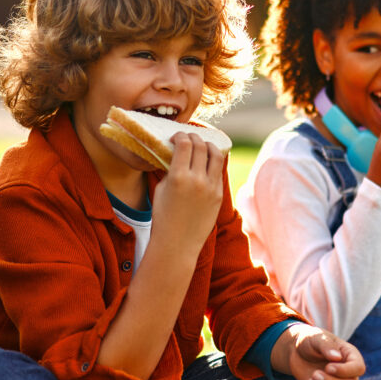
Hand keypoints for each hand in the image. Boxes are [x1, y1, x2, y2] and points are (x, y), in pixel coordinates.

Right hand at [150, 133, 224, 254]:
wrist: (177, 243)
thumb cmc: (163, 216)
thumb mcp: (161, 189)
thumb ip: (170, 169)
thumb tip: (177, 154)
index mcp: (178, 176)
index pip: (184, 144)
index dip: (180, 135)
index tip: (176, 137)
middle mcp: (197, 179)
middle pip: (200, 145)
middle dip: (193, 137)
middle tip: (188, 138)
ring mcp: (211, 187)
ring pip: (215, 155)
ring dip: (208, 145)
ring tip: (203, 145)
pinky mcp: (218, 195)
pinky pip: (218, 171)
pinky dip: (213, 162)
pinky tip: (208, 161)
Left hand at [274, 324, 364, 379]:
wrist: (297, 352)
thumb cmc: (309, 341)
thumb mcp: (316, 337)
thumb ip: (326, 345)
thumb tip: (337, 357)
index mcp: (350, 356)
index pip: (358, 368)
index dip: (345, 371)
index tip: (328, 367)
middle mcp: (349, 373)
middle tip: (315, 374)